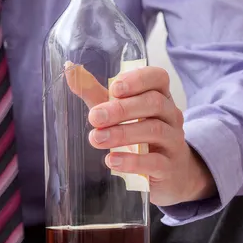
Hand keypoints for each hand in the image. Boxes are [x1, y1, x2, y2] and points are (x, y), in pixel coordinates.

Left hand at [65, 63, 214, 205]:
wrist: (170, 172)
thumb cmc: (139, 134)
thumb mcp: (118, 112)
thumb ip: (95, 93)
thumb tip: (69, 70)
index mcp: (159, 96)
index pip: (158, 78)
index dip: (138, 80)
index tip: (114, 89)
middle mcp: (171, 115)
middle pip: (153, 103)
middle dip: (121, 109)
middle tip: (94, 118)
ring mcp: (173, 141)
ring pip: (154, 130)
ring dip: (122, 133)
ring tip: (96, 139)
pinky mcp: (169, 167)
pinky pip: (154, 162)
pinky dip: (132, 161)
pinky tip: (111, 160)